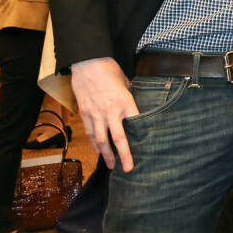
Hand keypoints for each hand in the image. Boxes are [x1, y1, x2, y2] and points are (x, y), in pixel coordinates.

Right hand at [70, 57, 138, 171]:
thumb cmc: (109, 70)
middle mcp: (111, 111)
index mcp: (125, 102)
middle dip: (124, 155)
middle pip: (119, 138)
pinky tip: (99, 151)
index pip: (136, 123)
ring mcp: (96, 114)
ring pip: (101, 140)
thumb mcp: (125, 82)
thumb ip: (129, 96)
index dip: (140, 137)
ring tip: (111, 166)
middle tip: (129, 168)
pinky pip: (90, 132)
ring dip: (107, 154)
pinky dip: (95, 143)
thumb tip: (132, 106)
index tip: (147, 148)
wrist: (87, 63)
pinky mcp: (85, 113)